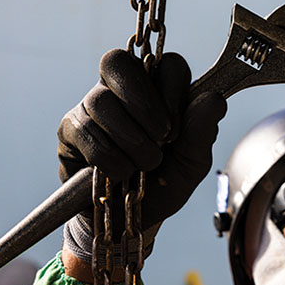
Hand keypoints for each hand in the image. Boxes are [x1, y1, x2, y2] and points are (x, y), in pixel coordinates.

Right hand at [57, 49, 226, 263]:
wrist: (129, 222)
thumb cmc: (163, 184)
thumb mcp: (191, 164)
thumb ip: (202, 132)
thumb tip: (214, 98)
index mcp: (157, 88)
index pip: (166, 64)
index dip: (173, 92)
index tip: (177, 130)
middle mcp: (121, 88)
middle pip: (118, 62)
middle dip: (142, 102)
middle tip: (161, 137)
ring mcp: (91, 105)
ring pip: (101, 100)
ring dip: (130, 138)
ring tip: (143, 166)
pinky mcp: (70, 130)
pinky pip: (84, 130)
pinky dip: (107, 156)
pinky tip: (119, 173)